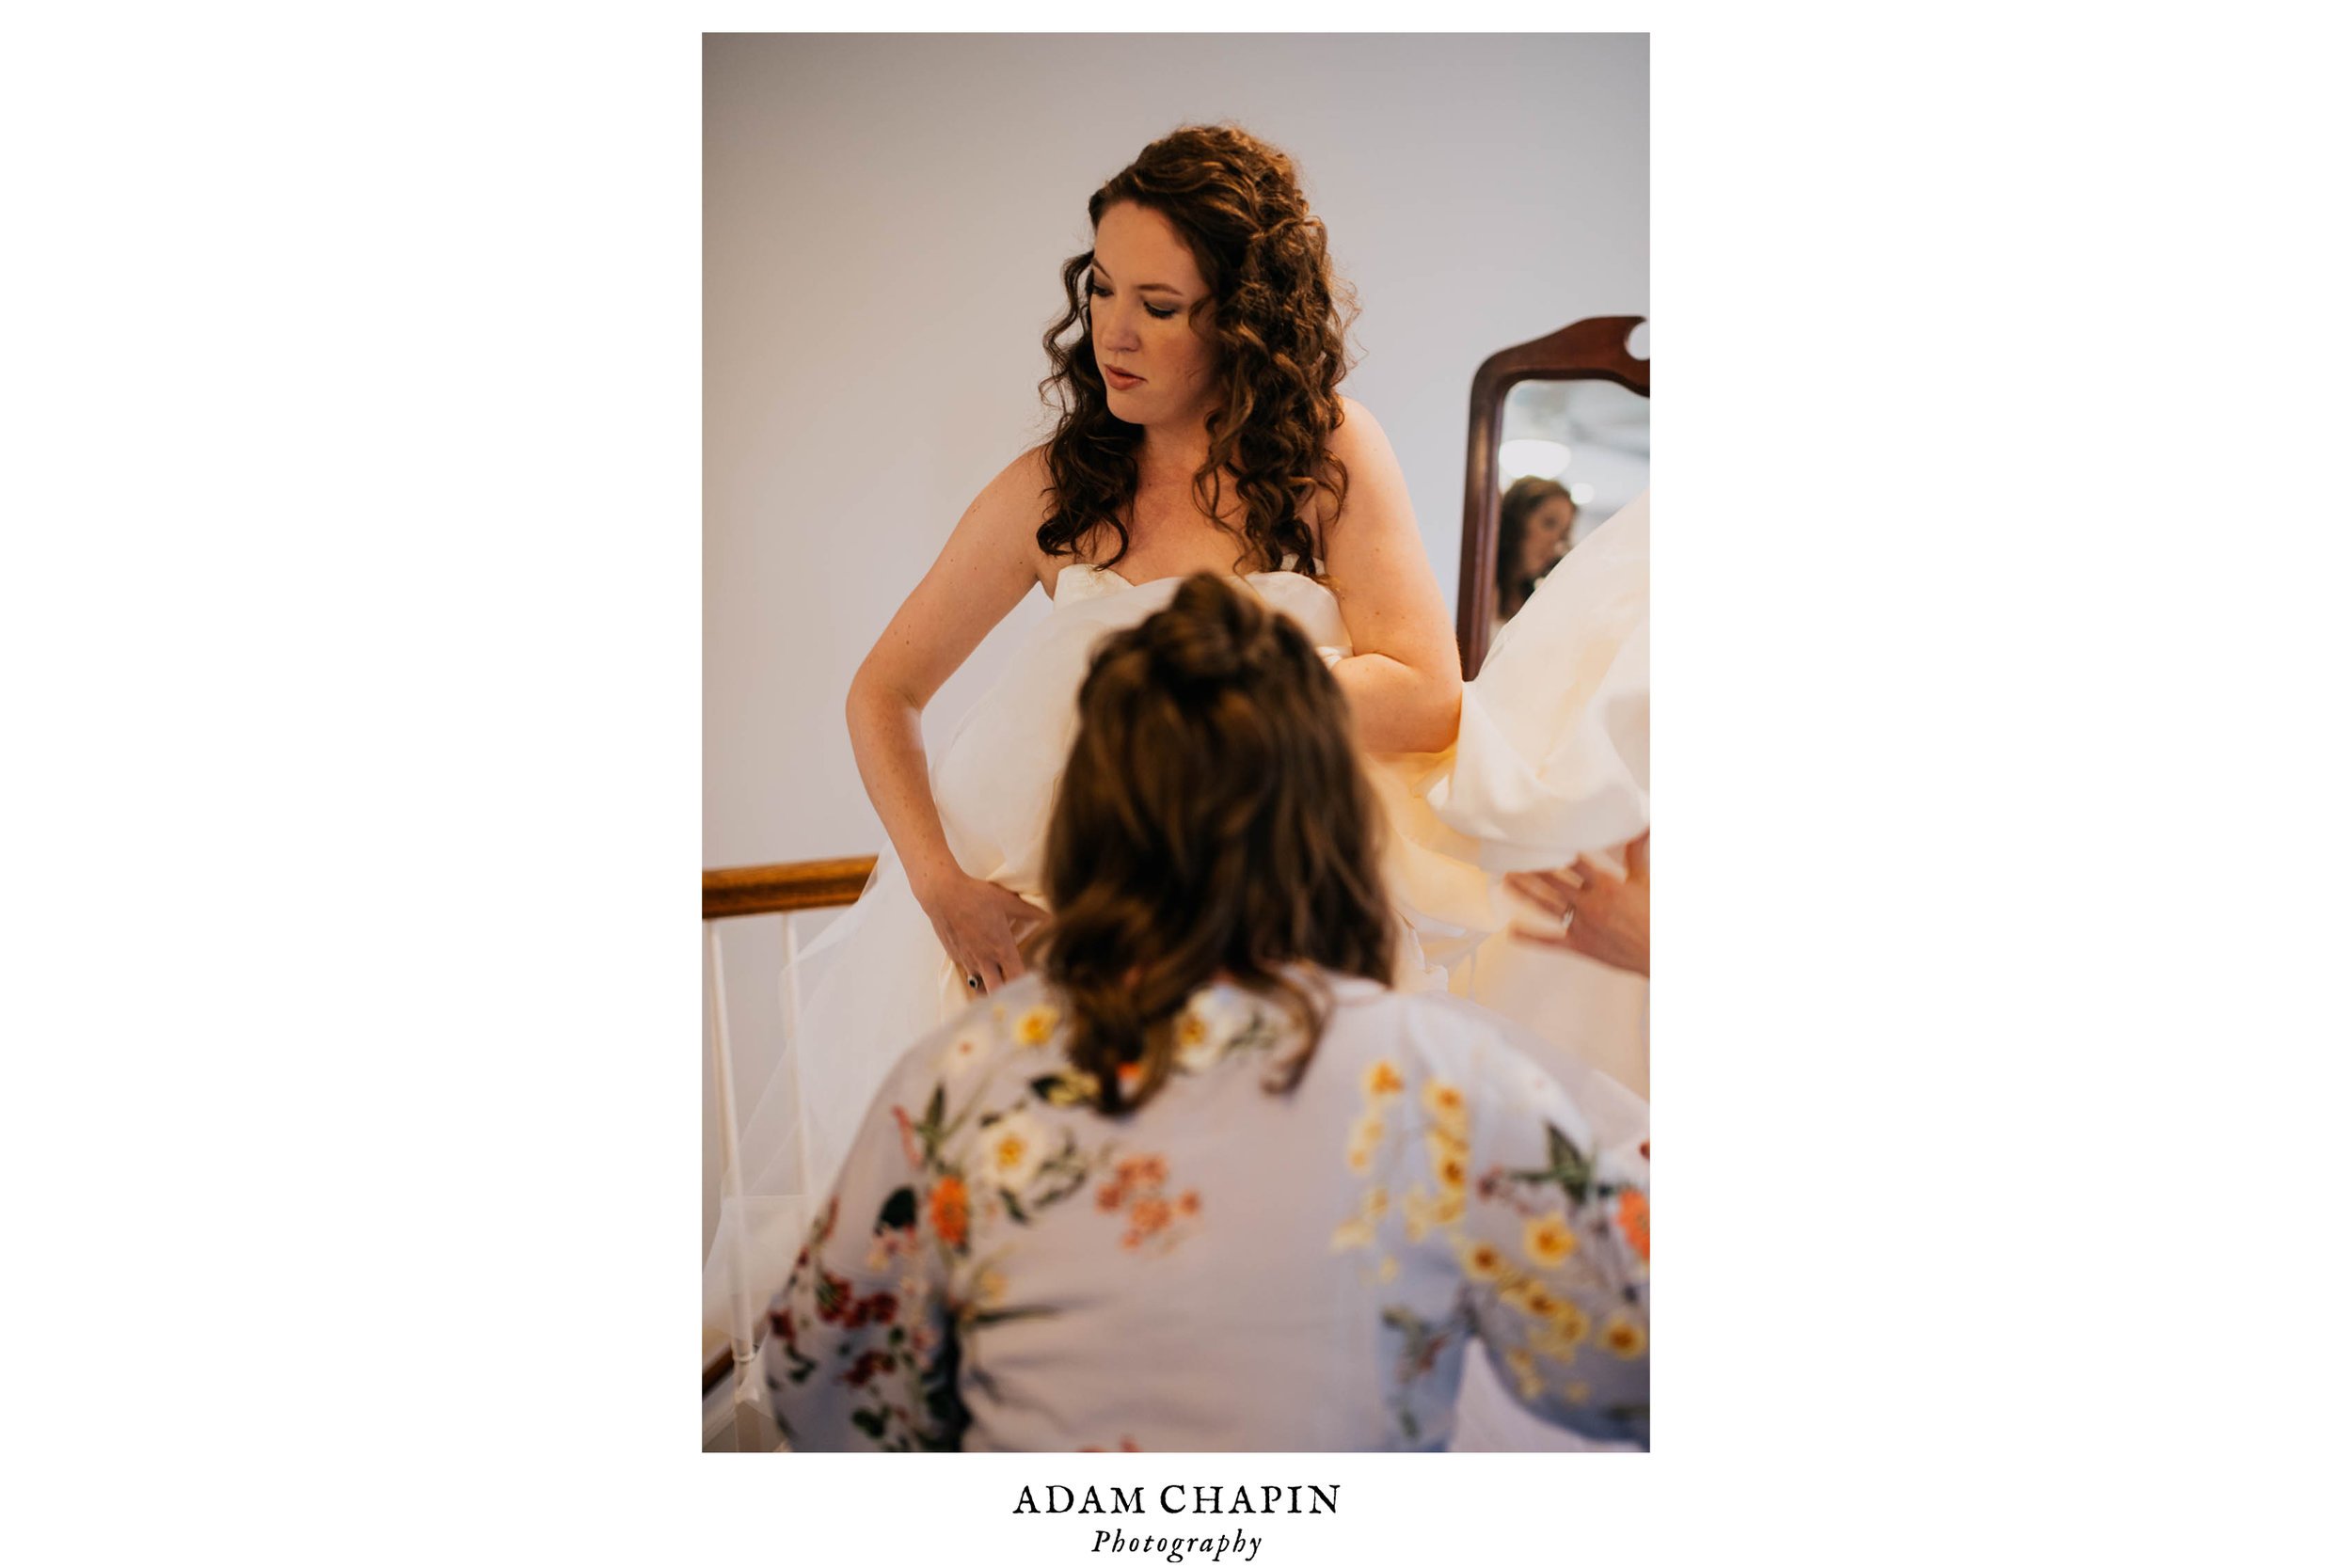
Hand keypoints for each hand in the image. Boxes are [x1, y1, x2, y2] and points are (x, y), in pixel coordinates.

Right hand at [915, 869, 1044, 995]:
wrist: (942, 894)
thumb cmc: (976, 896)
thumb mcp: (1009, 901)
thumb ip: (1033, 912)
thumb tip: (1055, 915)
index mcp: (1001, 948)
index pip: (1017, 979)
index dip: (1027, 986)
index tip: (1034, 986)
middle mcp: (984, 960)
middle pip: (997, 992)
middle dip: (1007, 996)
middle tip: (1016, 993)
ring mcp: (968, 961)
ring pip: (981, 985)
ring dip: (991, 985)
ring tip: (1000, 980)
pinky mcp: (955, 958)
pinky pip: (969, 971)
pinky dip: (977, 971)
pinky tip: (981, 959)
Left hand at [1505, 830, 1648, 977]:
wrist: (1660, 954)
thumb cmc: (1655, 916)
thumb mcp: (1645, 881)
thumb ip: (1638, 853)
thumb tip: (1644, 824)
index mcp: (1605, 885)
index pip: (1574, 862)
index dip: (1555, 849)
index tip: (1538, 837)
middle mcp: (1589, 904)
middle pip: (1553, 882)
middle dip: (1531, 869)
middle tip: (1512, 856)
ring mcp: (1581, 925)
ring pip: (1546, 906)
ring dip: (1525, 893)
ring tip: (1506, 881)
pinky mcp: (1580, 946)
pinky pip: (1550, 942)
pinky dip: (1531, 938)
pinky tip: (1512, 932)